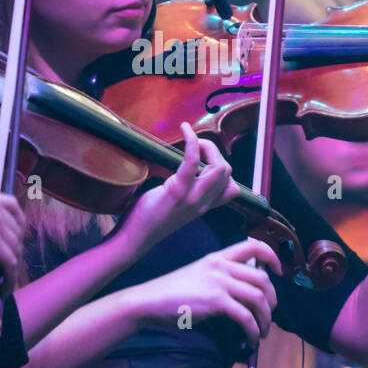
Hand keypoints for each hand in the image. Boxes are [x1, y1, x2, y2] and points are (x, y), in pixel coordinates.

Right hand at [0, 189, 25, 287]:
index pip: (14, 206)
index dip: (18, 225)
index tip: (15, 239)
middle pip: (17, 230)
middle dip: (13, 250)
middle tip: (4, 265)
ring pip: (15, 247)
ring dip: (11, 266)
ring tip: (2, 280)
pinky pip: (9, 260)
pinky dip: (9, 276)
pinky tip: (3, 286)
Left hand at [119, 123, 242, 258]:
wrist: (135, 238)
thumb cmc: (149, 219)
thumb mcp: (177, 207)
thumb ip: (188, 192)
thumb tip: (188, 170)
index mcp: (204, 206)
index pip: (231, 188)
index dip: (222, 168)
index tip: (204, 158)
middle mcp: (203, 203)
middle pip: (227, 172)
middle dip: (215, 151)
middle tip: (196, 146)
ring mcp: (192, 198)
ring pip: (218, 167)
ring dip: (207, 146)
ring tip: (192, 140)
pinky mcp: (177, 191)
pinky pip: (192, 161)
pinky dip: (192, 141)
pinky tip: (185, 129)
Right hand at [133, 239, 280, 348]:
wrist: (149, 301)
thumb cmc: (172, 292)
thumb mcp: (199, 274)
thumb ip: (221, 277)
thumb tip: (245, 293)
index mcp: (218, 256)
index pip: (254, 245)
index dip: (272, 258)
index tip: (279, 273)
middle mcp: (221, 266)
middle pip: (263, 278)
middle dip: (273, 300)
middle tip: (269, 314)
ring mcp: (219, 282)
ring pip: (258, 298)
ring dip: (266, 318)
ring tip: (263, 332)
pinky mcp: (215, 301)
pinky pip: (246, 317)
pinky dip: (253, 330)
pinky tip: (251, 339)